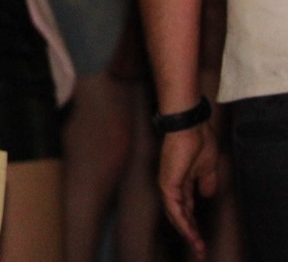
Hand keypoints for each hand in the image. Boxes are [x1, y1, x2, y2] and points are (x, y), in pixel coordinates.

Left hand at [158, 122, 218, 258]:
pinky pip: (173, 207)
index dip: (194, 223)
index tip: (201, 238)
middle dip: (190, 232)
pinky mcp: (167, 182)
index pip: (187, 207)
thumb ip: (206, 183)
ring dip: (187, 231)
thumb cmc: (199, 140)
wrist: (190, 127)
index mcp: (182, 181)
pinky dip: (181, 221)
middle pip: (180, 214)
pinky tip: (189, 232)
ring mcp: (168, 183)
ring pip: (176, 214)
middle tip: (200, 249)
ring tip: (198, 246)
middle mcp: (172, 184)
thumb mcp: (208, 167)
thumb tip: (207, 196)